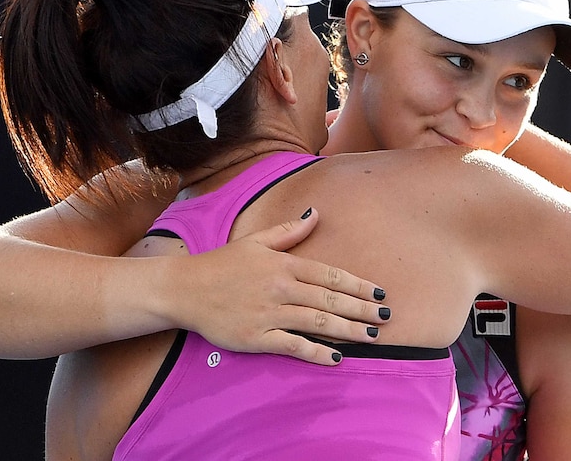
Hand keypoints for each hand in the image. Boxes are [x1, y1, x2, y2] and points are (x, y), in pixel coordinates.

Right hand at [182, 208, 389, 365]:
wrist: (184, 289)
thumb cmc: (221, 265)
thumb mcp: (255, 241)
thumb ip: (288, 230)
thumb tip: (316, 213)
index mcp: (283, 264)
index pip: (330, 275)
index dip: (358, 285)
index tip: (379, 293)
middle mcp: (280, 288)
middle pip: (330, 299)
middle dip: (361, 309)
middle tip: (386, 318)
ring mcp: (269, 313)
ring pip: (317, 321)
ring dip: (348, 330)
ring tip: (371, 337)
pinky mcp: (257, 337)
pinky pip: (293, 345)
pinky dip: (316, 352)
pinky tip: (336, 358)